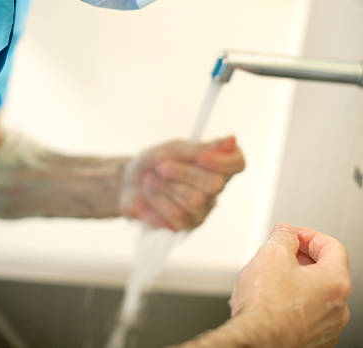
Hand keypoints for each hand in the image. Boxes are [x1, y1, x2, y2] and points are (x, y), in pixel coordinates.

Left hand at [119, 136, 244, 230]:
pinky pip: (178, 218)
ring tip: (151, 181)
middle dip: (183, 173)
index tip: (200, 157)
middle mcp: (215, 187)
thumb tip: (232, 139)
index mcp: (216, 163)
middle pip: (215, 184)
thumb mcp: (173, 149)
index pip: (238, 163)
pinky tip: (150, 197)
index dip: (222, 162)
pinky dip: (158, 203)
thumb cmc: (154, 162)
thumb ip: (201, 148)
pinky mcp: (187, 226)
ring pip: (195, 201)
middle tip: (162, 167)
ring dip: (165, 188)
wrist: (128, 182)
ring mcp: (203, 208)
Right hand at [229, 223, 351, 347]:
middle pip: (324, 271)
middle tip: (279, 253)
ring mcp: (326, 329)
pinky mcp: (312, 343)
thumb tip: (286, 233)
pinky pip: (306, 315)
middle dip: (300, 258)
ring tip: (270, 279)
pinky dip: (292, 304)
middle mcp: (338, 309)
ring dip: (295, 281)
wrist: (254, 343)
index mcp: (335, 283)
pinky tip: (271, 302)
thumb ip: (283, 236)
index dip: (308, 235)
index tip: (293, 234)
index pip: (331, 246)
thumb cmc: (265, 307)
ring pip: (314, 294)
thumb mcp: (271, 253)